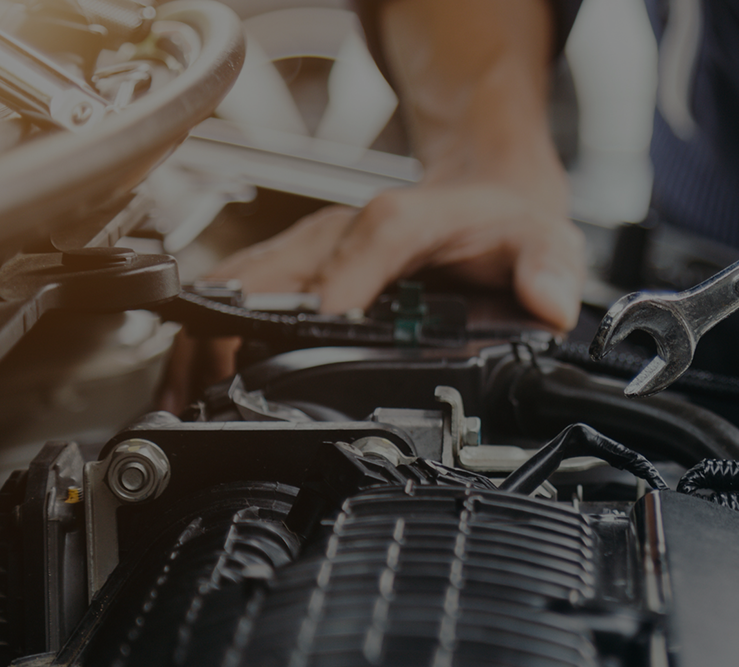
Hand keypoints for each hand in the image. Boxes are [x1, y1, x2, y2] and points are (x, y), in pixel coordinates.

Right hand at [155, 184, 583, 414]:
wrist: (487, 192)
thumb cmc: (505, 223)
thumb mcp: (546, 242)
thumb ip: (549, 270)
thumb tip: (550, 303)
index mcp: (400, 224)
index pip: (355, 254)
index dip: (330, 296)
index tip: (304, 348)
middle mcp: (344, 231)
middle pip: (267, 276)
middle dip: (234, 335)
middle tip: (215, 400)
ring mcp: (312, 247)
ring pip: (238, 287)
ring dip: (208, 340)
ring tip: (188, 403)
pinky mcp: (296, 263)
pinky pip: (238, 297)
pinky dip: (210, 335)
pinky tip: (196, 381)